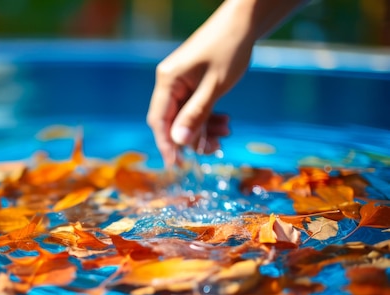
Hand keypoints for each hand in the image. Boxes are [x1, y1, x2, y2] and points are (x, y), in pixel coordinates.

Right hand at [147, 3, 254, 165]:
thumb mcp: (214, 87)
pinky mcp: (192, 82)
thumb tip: (178, 143)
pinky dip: (208, 117)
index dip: (166, 145)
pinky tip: (224, 121)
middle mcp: (169, 83)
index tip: (176, 165)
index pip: (159, 120)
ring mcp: (180, 83)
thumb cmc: (229, 49)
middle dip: (193, 137)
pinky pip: (194, 107)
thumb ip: (195, 116)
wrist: (243, 22)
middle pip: (173, 121)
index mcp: (168, 81)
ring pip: (186, 116)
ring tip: (226, 132)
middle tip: (215, 148)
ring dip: (204, 128)